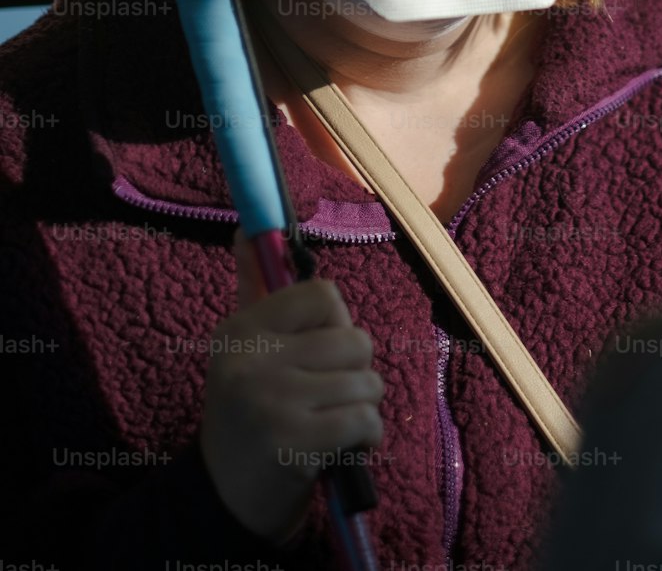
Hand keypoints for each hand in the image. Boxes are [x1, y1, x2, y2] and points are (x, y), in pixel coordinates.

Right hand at [198, 226, 384, 543]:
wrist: (224, 502)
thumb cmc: (246, 416)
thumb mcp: (241, 352)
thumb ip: (250, 287)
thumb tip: (245, 227)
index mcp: (240, 330)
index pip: (324, 295)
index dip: (335, 325)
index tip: (316, 354)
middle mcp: (250, 360)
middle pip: (353, 339)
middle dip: (355, 372)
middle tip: (326, 397)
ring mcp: (271, 401)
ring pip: (366, 381)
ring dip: (363, 407)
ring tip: (333, 423)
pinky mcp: (294, 443)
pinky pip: (366, 420)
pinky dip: (368, 436)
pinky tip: (345, 447)